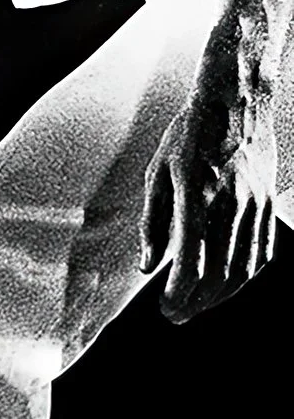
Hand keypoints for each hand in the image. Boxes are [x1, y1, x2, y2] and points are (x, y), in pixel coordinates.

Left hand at [140, 50, 278, 322]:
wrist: (235, 104)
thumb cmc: (189, 135)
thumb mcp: (158, 173)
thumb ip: (152, 223)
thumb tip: (149, 266)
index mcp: (195, 195)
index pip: (191, 263)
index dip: (179, 295)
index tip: (166, 308)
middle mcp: (229, 204)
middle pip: (218, 276)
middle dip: (196, 303)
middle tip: (176, 314)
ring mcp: (254, 206)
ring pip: (242, 271)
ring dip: (220, 297)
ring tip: (197, 304)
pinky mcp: (268, 205)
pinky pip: (261, 255)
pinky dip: (243, 277)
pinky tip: (226, 283)